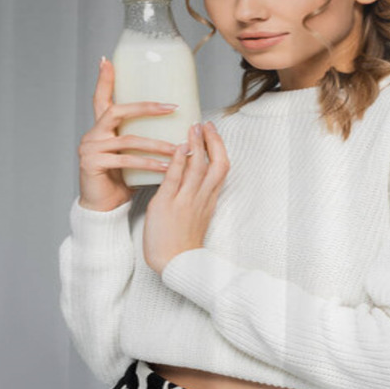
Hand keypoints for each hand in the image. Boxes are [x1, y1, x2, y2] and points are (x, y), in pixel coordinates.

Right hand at [78, 57, 178, 211]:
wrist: (103, 207)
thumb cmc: (121, 179)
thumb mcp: (132, 153)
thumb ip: (141, 137)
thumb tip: (176, 123)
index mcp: (101, 128)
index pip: (101, 98)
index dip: (104, 79)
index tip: (108, 60)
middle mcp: (93, 134)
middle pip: (117, 111)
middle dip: (146, 107)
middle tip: (172, 106)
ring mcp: (91, 149)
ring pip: (128, 139)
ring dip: (157, 144)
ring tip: (179, 148)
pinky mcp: (93, 165)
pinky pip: (126, 161)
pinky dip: (148, 164)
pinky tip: (166, 168)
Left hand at [143, 121, 229, 274]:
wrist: (175, 264)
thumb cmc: (181, 243)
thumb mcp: (196, 216)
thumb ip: (196, 196)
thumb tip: (191, 178)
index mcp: (209, 200)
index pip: (221, 169)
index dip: (219, 149)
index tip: (213, 134)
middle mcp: (202, 198)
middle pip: (217, 164)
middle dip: (214, 141)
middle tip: (207, 124)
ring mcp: (186, 200)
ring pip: (198, 167)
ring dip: (197, 144)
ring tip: (194, 126)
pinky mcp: (168, 205)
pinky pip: (175, 179)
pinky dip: (178, 161)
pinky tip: (178, 147)